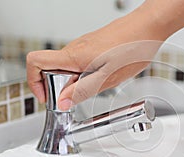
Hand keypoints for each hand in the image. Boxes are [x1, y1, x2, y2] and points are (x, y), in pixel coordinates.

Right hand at [26, 3, 167, 110]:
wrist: (148, 28)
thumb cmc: (132, 49)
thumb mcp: (107, 78)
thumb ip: (82, 91)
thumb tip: (62, 102)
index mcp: (74, 56)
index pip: (35, 63)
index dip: (34, 83)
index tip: (46, 98)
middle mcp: (75, 49)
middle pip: (49, 68)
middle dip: (56, 87)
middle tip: (75, 98)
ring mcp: (84, 46)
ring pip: (66, 67)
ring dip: (73, 82)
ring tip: (94, 87)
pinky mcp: (94, 46)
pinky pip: (79, 62)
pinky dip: (84, 74)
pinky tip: (102, 77)